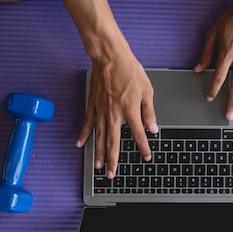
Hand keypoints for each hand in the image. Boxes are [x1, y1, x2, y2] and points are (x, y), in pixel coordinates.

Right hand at [76, 55, 157, 179]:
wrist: (110, 58)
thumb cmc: (129, 71)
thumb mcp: (147, 91)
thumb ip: (149, 112)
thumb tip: (153, 128)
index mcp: (130, 110)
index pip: (138, 134)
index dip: (143, 147)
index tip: (146, 157)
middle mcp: (114, 114)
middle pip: (113, 142)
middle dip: (113, 160)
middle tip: (111, 174)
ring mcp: (101, 110)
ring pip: (99, 137)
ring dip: (98, 153)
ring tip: (98, 166)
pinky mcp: (93, 105)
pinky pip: (87, 123)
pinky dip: (83, 134)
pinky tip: (79, 144)